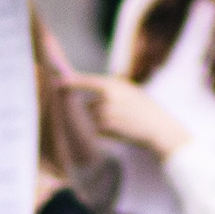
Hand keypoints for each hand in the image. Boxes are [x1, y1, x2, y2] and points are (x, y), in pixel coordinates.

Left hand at [70, 74, 192, 159]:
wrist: (158, 127)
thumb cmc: (145, 110)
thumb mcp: (131, 92)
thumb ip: (112, 91)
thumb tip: (90, 97)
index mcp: (114, 84)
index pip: (87, 81)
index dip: (71, 82)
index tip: (57, 83)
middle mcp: (107, 95)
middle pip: (88, 105)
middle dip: (97, 111)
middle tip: (116, 115)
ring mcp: (105, 110)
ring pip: (93, 118)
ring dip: (103, 122)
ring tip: (122, 122)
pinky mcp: (105, 126)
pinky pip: (97, 129)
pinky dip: (106, 131)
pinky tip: (121, 130)